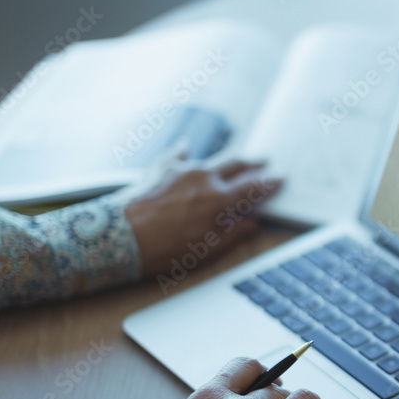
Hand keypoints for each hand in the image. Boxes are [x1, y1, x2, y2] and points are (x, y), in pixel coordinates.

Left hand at [124, 157, 282, 276]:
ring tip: (234, 160)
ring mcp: (182, 169)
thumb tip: (252, 224)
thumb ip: (233, 235)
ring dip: (225, 161)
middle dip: (254, 162)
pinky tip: (187, 148)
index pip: (254, 187)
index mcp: (219, 201)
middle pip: (237, 164)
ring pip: (212, 160)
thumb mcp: (205, 251)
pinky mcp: (161, 168)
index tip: (282, 179)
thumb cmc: (161, 249)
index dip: (270, 183)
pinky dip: (187, 152)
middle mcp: (204, 178)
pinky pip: (179, 155)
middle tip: (265, 160)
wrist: (117, 236)